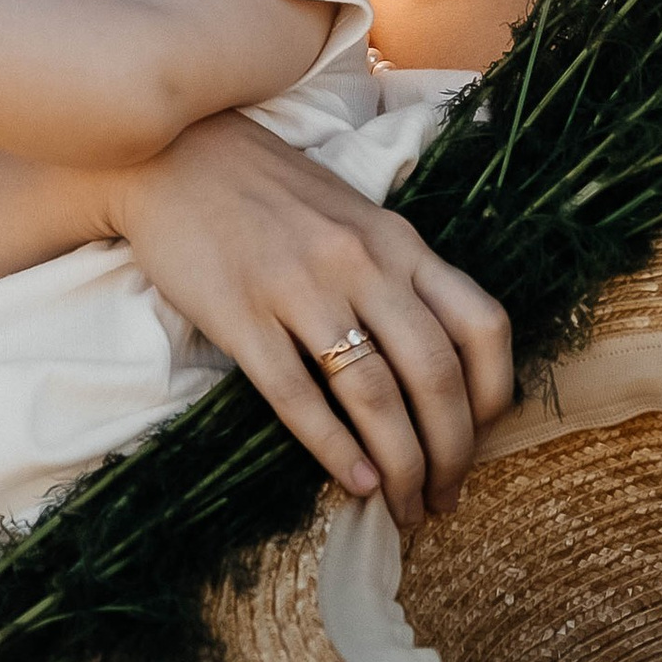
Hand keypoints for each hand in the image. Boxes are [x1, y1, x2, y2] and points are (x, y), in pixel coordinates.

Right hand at [107, 114, 512, 528]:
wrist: (169, 153)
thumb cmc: (267, 191)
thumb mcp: (353, 216)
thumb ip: (397, 273)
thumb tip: (437, 359)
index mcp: (399, 241)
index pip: (481, 325)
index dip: (492, 395)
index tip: (480, 437)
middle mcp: (362, 264)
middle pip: (434, 375)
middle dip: (451, 452)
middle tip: (445, 498)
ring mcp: (300, 289)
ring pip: (374, 395)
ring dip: (400, 466)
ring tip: (405, 507)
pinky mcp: (240, 316)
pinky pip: (298, 396)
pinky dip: (334, 450)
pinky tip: (355, 484)